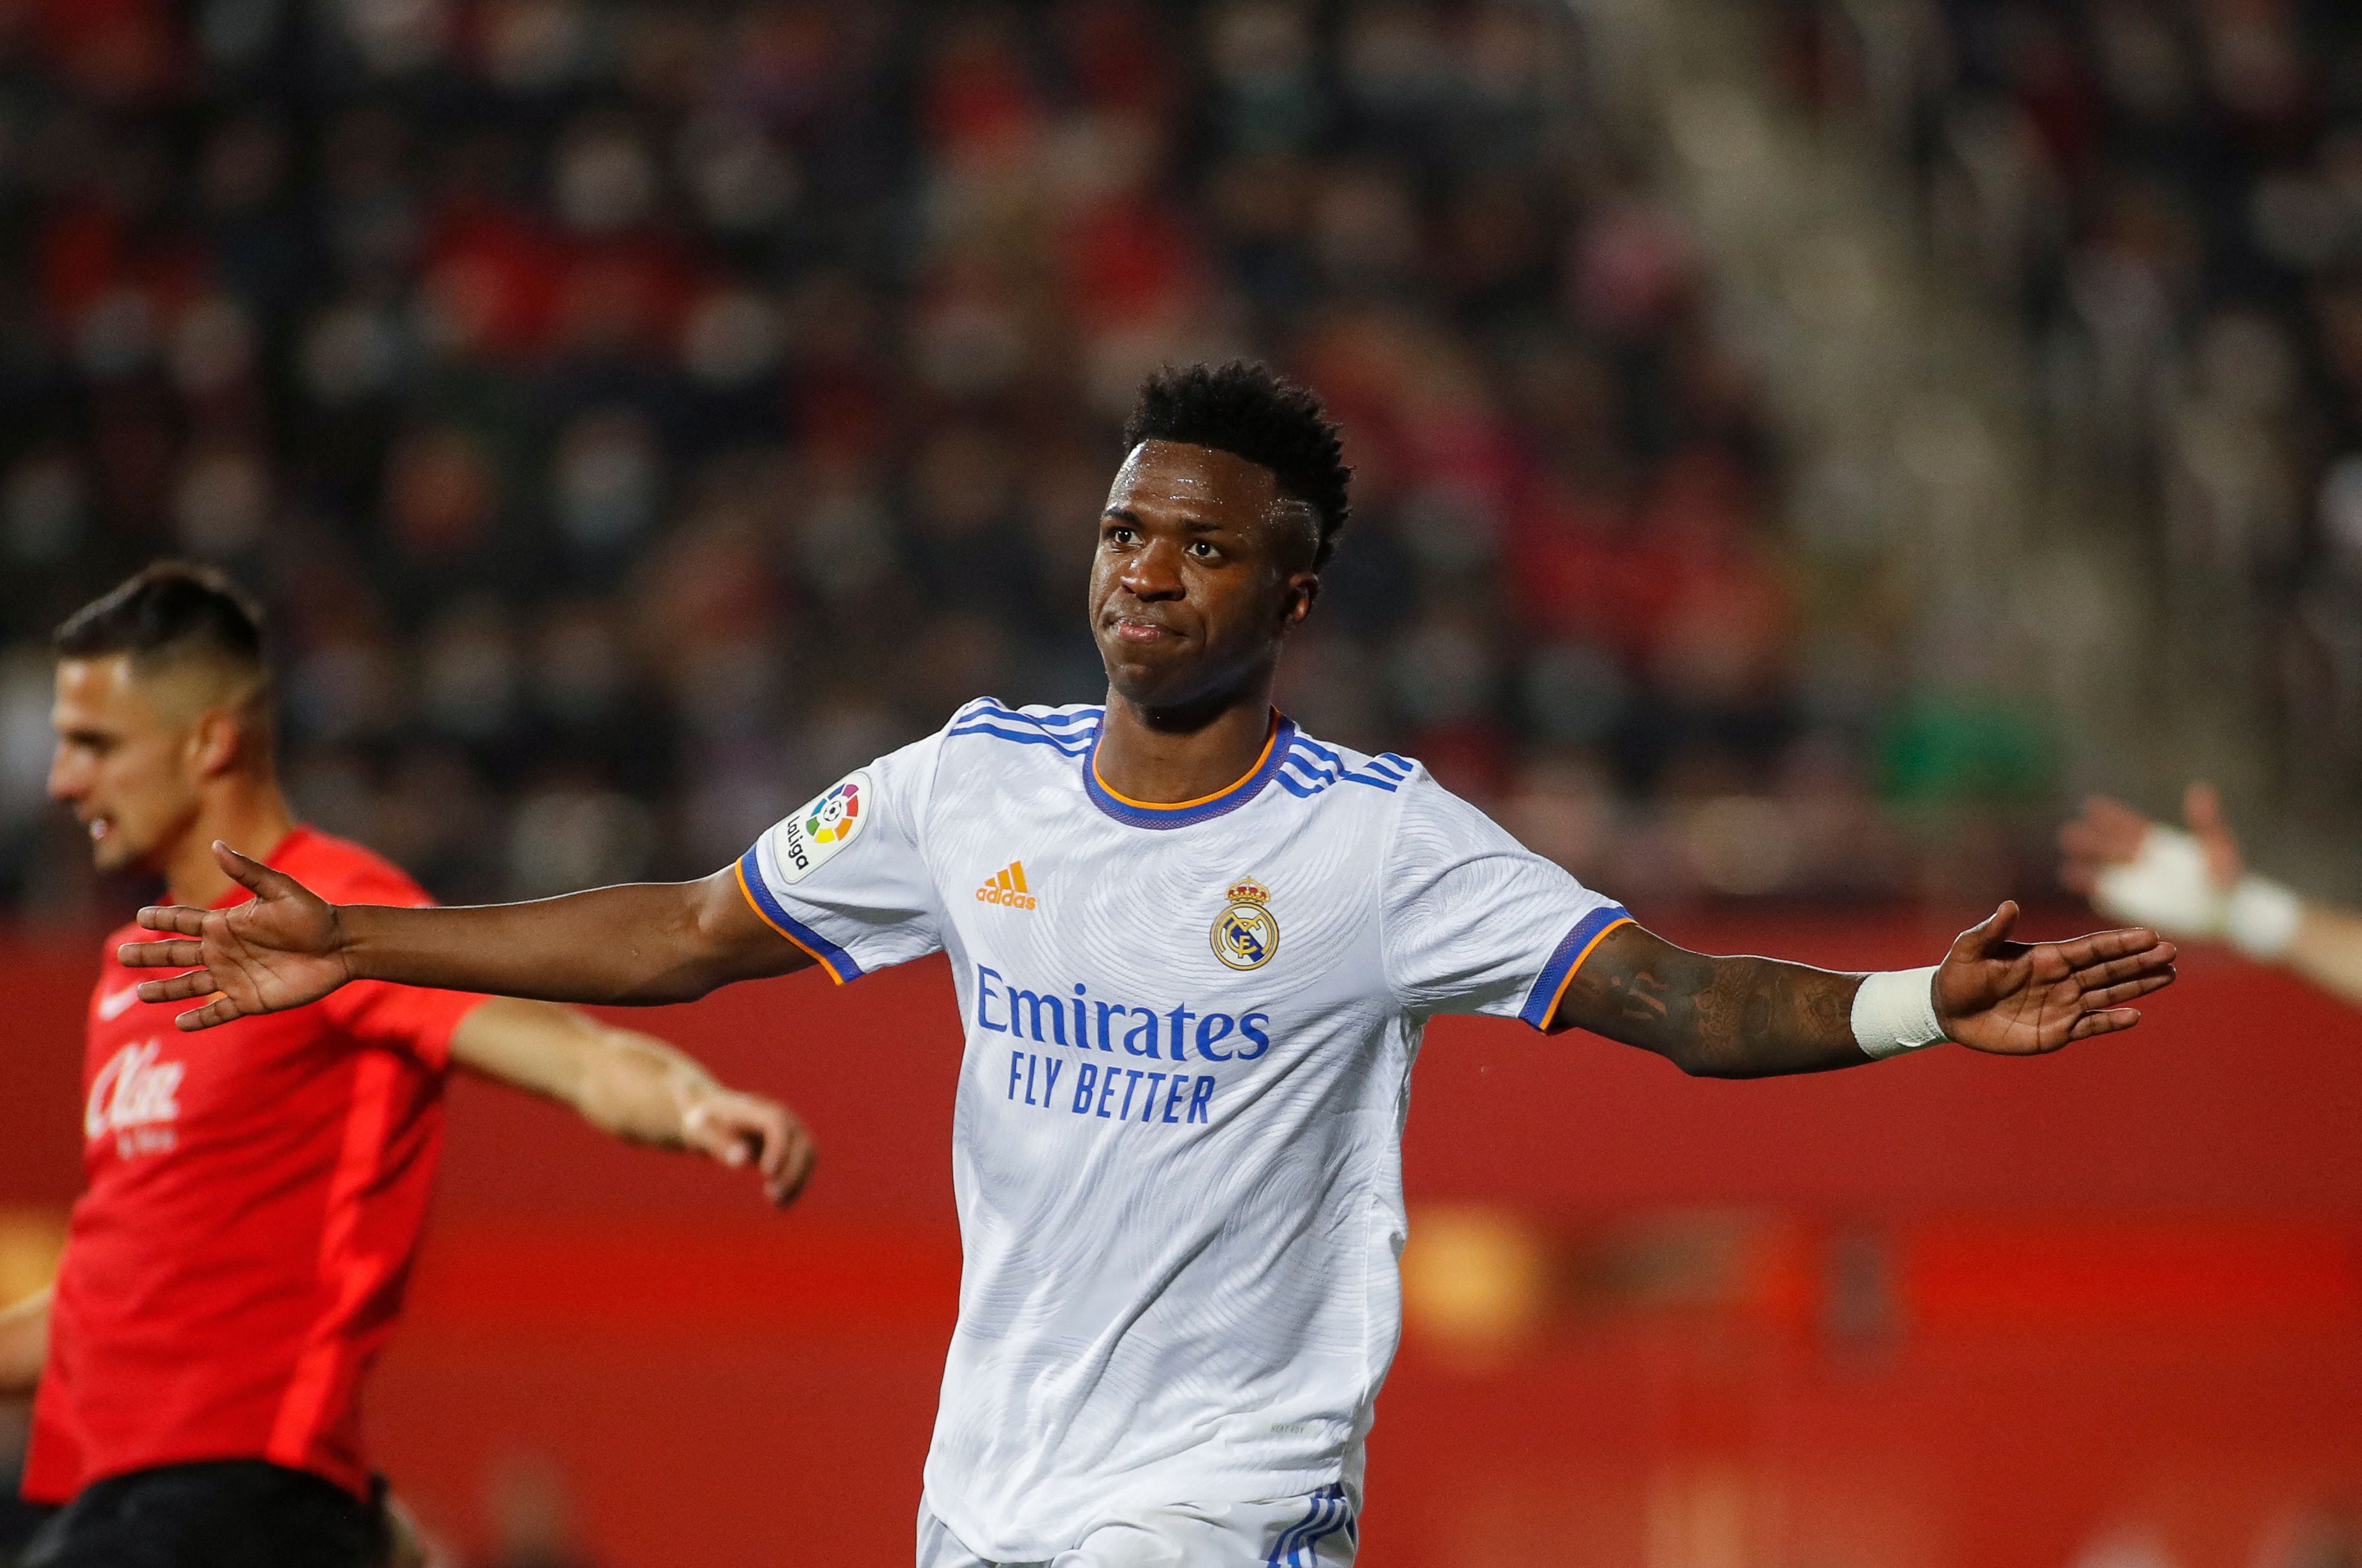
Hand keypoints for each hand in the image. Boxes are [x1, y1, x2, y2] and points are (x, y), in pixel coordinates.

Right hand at [117, 841, 352, 1030]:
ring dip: (166, 989)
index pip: (183, 921)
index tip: (138, 916)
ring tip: (141, 994)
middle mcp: (224, 951)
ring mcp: (234, 976)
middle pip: (177, 953)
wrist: (341, 947)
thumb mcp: (280, 890)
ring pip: (190, 985)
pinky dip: (200, 1019)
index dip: (161, 919)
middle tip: (122, 956)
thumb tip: (216, 845)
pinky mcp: (250, 1000)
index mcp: (225, 924)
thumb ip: (248, 872)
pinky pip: (218, 1012)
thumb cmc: (312, 915)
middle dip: (149, 954)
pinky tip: (180, 1023)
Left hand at [681, 1089, 815, 1205]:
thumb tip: (742, 1160)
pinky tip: (781, 1206)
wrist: (711, 1117)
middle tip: (772, 1196)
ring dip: (797, 1180)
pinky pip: (803, 1165)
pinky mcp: (789, 1146)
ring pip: (808, 1155)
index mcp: (755, 1108)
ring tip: (777, 1204)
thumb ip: (718, 1143)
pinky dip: (796, 1185)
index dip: (778, 1147)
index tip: (766, 1174)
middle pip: (801, 1140)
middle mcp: (780, 1116)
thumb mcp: (699, 1132)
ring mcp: (788, 1130)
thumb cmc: (702, 1124)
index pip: (777, 1123)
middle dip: (792, 1170)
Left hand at [1933, 901, 2175, 1054]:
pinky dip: (2112, 1022)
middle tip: (2172, 951)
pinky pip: (2091, 1025)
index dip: (2119, 941)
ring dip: (2138, 985)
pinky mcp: (2056, 1031)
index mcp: (2046, 957)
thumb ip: (1991, 930)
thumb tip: (2009, 905)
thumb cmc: (1958, 975)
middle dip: (2139, 960)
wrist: (1947, 1011)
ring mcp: (2062, 1005)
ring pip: (2108, 994)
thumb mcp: (1970, 949)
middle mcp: (2061, 979)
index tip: (2149, 935)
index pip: (2090, 947)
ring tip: (2168, 974)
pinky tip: (2135, 1016)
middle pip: (2108, 968)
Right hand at [2060, 782, 2244, 894]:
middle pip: (2109, 849)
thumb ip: (2206, 823)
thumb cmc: (2228, 878)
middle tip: (2068, 833)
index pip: (2128, 827)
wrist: (2230, 914)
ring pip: (2103, 874)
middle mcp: (2142, 862)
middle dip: (2089, 842)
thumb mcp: (2218, 846)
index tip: (2091, 805)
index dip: (2110, 816)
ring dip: (2085, 869)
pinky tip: (2079, 889)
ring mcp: (2137, 885)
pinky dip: (2094, 892)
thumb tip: (2199, 790)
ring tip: (2065, 869)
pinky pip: (2109, 899)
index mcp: (2157, 843)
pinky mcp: (2137, 907)